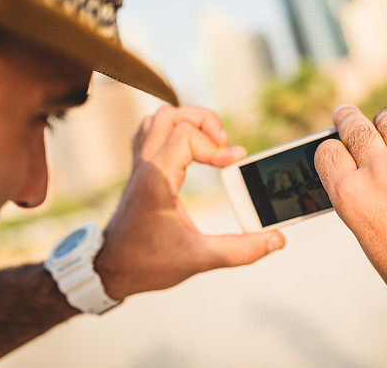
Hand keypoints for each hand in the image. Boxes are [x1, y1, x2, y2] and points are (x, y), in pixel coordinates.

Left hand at [95, 106, 284, 299]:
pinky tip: (191, 149)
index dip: (216, 146)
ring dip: (188, 121)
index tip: (235, 162)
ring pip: (158, 118)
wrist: (110, 270)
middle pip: (170, 115)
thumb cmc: (148, 264)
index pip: (186, 135)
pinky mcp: (140, 170)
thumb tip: (277, 239)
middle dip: (204, 122)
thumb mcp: (199, 259)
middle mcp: (146, 166)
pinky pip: (150, 132)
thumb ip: (241, 250)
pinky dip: (173, 131)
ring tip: (210, 143)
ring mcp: (139, 165)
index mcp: (157, 179)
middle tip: (223, 145)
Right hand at [314, 106, 386, 309]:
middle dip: (348, 119)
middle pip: (355, 127)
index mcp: (350, 195)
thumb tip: (362, 169)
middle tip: (346, 114)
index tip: (336, 144)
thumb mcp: (368, 234)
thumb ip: (362, 197)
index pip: (328, 150)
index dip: (332, 147)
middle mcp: (378, 172)